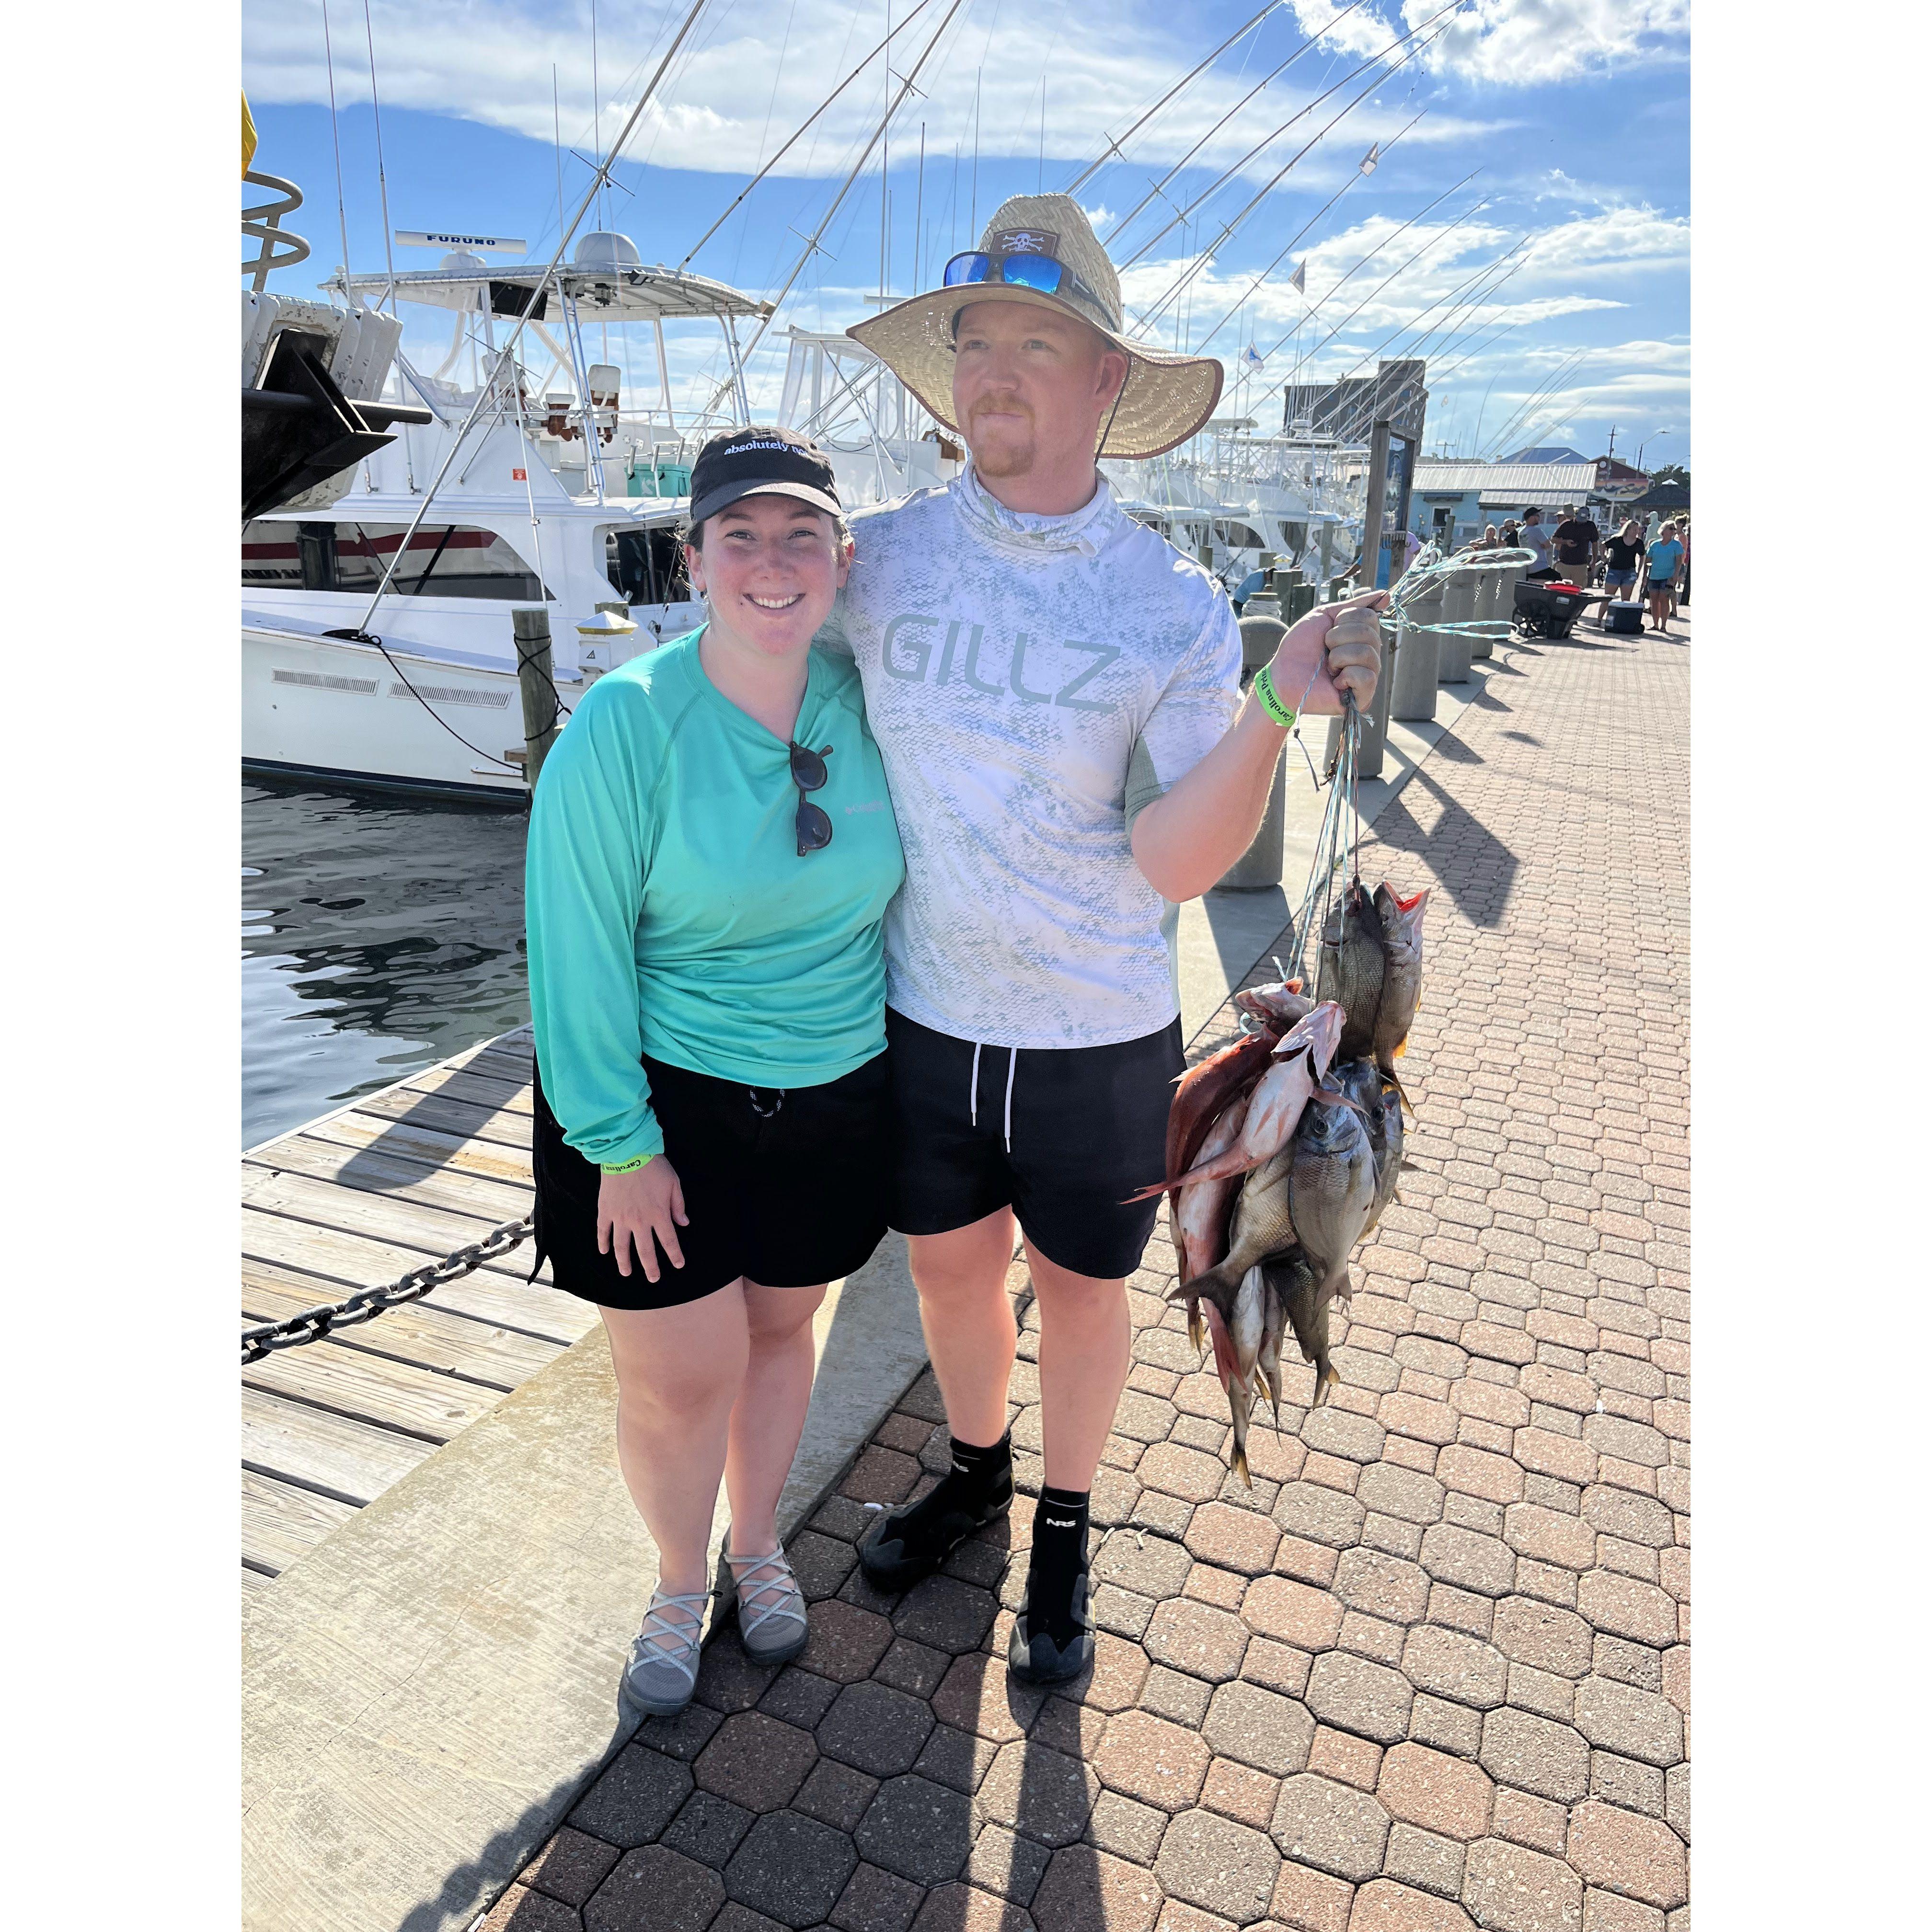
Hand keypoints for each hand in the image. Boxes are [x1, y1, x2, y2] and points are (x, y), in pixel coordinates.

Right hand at [598, 1158, 687, 1280]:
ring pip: (622, 1246)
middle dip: (651, 1267)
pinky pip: (603, 1232)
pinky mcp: (606, 1211)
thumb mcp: (674, 1183)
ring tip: (626, 1273)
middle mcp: (640, 1221)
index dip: (675, 1255)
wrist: (627, 1153)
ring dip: (624, 1262)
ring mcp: (620, 1218)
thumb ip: (678, 1206)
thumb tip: (684, 1223)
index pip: (669, 1241)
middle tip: (653, 1279)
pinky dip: (603, 1243)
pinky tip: (604, 1252)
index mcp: (659, 1214)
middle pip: (646, 1251)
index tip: (678, 1265)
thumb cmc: (654, 1167)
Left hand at [1267, 589, 1386, 715]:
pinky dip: (1347, 676)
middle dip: (1338, 637)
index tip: (1329, 629)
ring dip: (1339, 656)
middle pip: (1370, 634)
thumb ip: (1353, 605)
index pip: (1371, 617)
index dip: (1346, 619)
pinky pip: (1367, 677)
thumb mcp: (1324, 616)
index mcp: (1361, 637)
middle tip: (1325, 649)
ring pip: (1368, 654)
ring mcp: (1367, 676)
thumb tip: (1383, 594)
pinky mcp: (1362, 696)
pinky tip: (1335, 682)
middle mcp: (1368, 655)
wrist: (1282, 674)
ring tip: (1328, 667)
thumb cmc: (1300, 647)